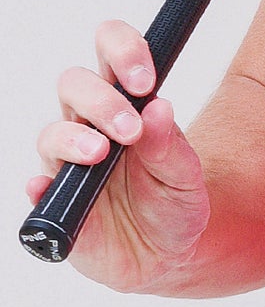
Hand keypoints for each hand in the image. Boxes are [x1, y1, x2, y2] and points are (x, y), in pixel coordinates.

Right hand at [26, 19, 208, 289]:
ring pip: (51, 133)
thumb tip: (159, 108)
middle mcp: (90, 125)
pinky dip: (38, 186)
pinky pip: (36, 188)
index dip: (123, 51)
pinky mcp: (55, 201)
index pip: (112, 54)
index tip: (146, 80)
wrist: (165, 255)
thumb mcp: (185, 177)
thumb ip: (171, 146)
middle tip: (130, 129)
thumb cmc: (173, 204)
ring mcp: (68, 162)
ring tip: (99, 154)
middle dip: (100, 100)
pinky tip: (44, 188)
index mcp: (127, 105)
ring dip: (73, 138)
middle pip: (74, 85)